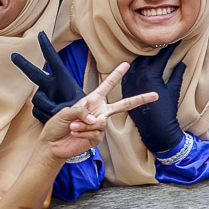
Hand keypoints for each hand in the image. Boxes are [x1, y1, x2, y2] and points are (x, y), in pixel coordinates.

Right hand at [11, 33, 86, 123]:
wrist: (77, 121)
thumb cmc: (81, 109)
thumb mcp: (79, 106)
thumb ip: (66, 107)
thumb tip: (54, 112)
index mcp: (62, 79)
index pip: (53, 60)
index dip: (47, 47)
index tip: (40, 34)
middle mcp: (50, 85)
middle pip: (34, 73)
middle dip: (23, 64)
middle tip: (14, 55)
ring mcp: (43, 96)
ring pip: (37, 100)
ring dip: (48, 109)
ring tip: (60, 114)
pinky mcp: (38, 108)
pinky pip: (36, 111)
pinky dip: (45, 116)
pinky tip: (52, 118)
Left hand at [38, 61, 158, 161]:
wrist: (53, 144)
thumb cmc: (57, 124)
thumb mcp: (66, 112)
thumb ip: (81, 111)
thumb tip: (98, 120)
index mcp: (92, 100)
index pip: (106, 86)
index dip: (116, 75)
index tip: (126, 64)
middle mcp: (99, 111)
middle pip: (123, 105)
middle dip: (140, 99)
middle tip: (155, 95)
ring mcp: (100, 125)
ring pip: (101, 122)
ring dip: (84, 125)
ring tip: (73, 127)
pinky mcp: (97, 138)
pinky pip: (96, 133)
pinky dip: (84, 133)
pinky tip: (76, 134)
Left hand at [120, 43, 186, 154]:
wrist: (155, 129)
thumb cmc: (167, 110)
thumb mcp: (174, 91)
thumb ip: (177, 75)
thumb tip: (182, 63)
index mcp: (151, 74)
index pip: (161, 57)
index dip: (168, 49)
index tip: (174, 42)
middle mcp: (138, 76)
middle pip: (147, 58)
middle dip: (156, 52)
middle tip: (163, 46)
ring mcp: (130, 82)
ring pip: (136, 63)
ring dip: (144, 58)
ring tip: (151, 53)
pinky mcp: (125, 89)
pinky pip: (128, 73)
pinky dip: (134, 67)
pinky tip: (139, 65)